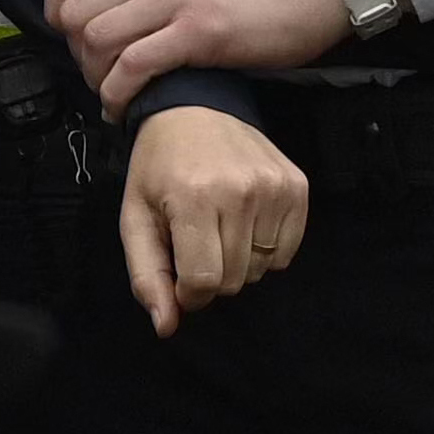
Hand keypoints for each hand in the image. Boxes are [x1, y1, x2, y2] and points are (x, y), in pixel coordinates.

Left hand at [49, 0, 355, 103]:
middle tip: (100, 75)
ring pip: (98, 41)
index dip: (57, 9)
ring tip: (114, 94)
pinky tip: (126, 110)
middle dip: (77, 55)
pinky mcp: (198, 32)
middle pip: (75, 14)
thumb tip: (105, 15)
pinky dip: (119, 96)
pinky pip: (134, 67)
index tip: (75, 37)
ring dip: (96, 79)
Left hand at [118, 105, 306, 334]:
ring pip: (261, 269)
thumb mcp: (136, 217)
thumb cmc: (158, 167)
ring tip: (219, 226)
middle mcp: (239, 192)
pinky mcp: (297, 185)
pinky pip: (287, 252)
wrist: (194, 107)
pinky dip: (266, 249)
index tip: (179, 274)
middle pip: (234, 280)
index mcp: (194, 199)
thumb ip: (147, 275)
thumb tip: (166, 327)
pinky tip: (245, 221)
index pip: (204, 283)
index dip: (189, 293)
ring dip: (238, 261)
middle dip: (211, 275)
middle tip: (197, 242)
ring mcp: (273, 187)